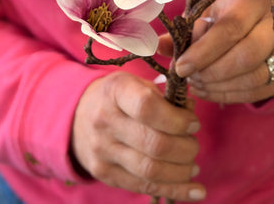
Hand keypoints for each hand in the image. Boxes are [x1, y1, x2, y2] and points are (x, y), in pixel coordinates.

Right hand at [71, 71, 205, 200]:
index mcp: (116, 91)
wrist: (78, 115)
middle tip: (194, 143)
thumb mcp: (137, 82)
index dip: (177, 119)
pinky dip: (174, 190)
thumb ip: (164, 95)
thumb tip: (191, 109)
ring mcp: (102, 151)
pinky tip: (195, 189)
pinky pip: (144, 187)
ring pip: (150, 170)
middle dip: (185, 148)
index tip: (193, 122)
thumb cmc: (118, 95)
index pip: (147, 108)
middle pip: (153, 144)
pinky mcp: (105, 174)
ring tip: (193, 163)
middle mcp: (105, 121)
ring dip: (181, 171)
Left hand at [168, 0, 273, 103]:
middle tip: (190, 79)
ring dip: (221, 86)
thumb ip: (184, 31)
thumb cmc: (226, 16)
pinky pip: (262, 90)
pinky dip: (232, 94)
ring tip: (198, 85)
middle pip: (247, 53)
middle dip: (213, 71)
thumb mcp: (206, 16)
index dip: (204, 50)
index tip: (180, 67)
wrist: (260, 23)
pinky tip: (211, 91)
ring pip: (256, 75)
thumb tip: (156, 46)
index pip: (231, 27)